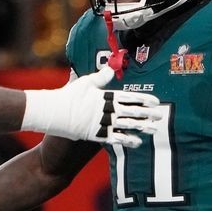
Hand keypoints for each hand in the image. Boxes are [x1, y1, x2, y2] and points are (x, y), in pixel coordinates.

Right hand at [22, 66, 162, 147]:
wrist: (51, 114)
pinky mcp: (95, 135)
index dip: (143, 99)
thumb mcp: (83, 83)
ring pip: (126, 125)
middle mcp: (104, 109)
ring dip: (141, 126)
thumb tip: (110, 68)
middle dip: (146, 113)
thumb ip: (99, 78)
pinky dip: (127, 140)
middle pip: (131, 111)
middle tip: (160, 115)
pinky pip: (115, 138)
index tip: (155, 101)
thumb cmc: (66, 97)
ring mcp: (100, 122)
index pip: (128, 97)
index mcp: (103, 95)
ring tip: (153, 129)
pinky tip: (138, 141)